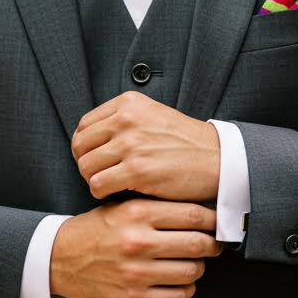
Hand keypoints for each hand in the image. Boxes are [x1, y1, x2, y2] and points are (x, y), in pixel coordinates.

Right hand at [50, 198, 222, 297]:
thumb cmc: (95, 231)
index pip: (192, 214)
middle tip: (213, 244)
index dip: (213, 219)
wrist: (59, 259)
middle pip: (198, 244)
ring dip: (198, 268)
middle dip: (212, 245)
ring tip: (191, 262)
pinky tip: (178, 281)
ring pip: (192, 272)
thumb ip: (156, 207)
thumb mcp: (121, 207)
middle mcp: (137, 243)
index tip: (216, 223)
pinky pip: (178, 296)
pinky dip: (185, 289)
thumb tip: (200, 211)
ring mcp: (135, 274)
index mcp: (136, 214)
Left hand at [71, 90, 220, 201]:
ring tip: (109, 184)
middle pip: (80, 146)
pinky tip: (114, 193)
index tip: (95, 158)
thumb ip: (123, 120)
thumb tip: (91, 137)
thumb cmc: (185, 143)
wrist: (217, 159)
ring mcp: (131, 144)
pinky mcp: (137, 170)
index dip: (85, 146)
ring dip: (93, 180)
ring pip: (86, 166)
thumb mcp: (152, 115)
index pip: (84, 125)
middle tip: (100, 174)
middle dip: (86, 164)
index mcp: (128, 103)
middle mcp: (126, 119)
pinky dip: (101, 193)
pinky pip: (98, 184)